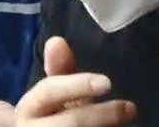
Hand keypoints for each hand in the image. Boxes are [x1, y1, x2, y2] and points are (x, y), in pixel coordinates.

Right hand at [15, 37, 135, 125]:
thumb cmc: (53, 118)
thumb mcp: (58, 96)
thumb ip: (61, 71)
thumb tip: (56, 40)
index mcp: (28, 110)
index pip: (47, 92)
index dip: (77, 85)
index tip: (107, 83)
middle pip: (69, 122)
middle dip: (101, 114)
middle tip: (130, 108)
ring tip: (124, 124)